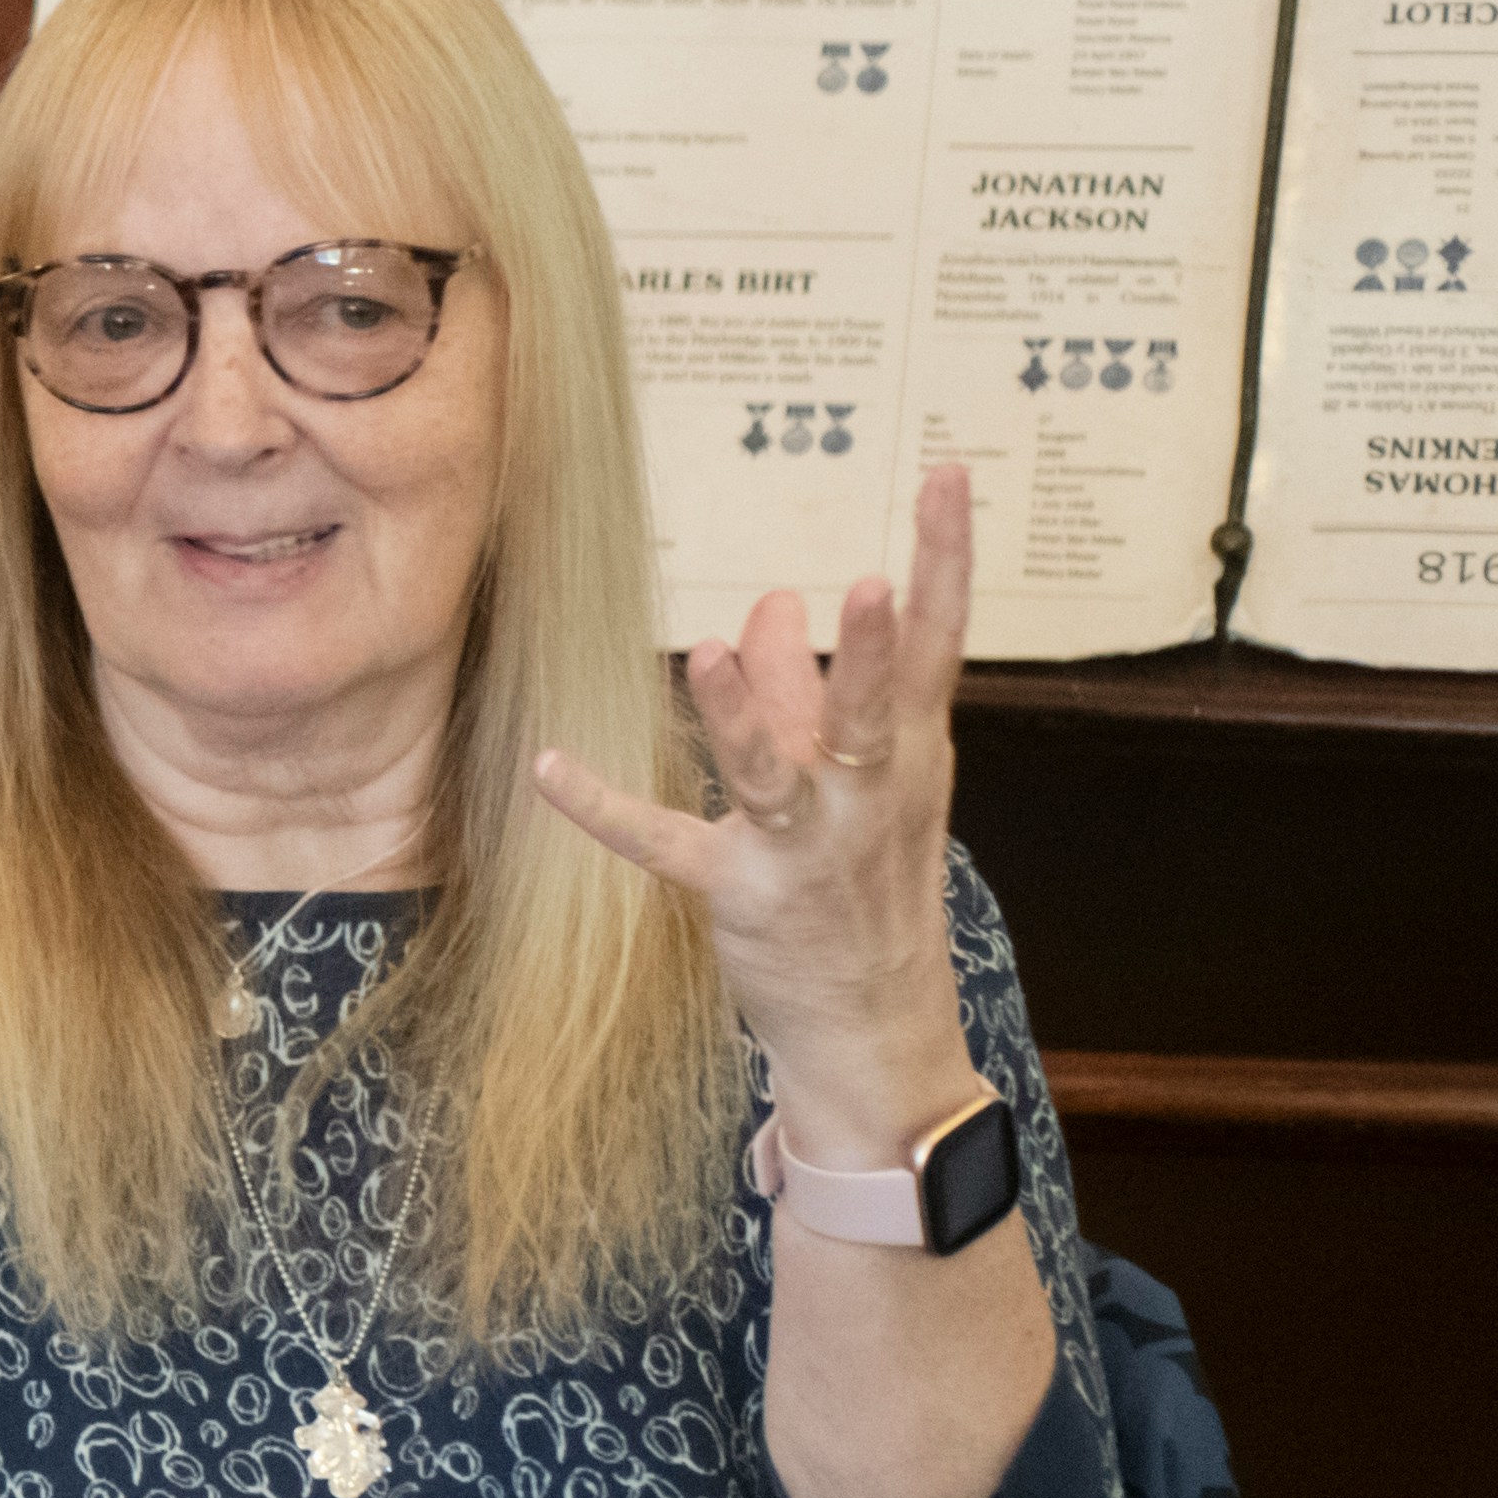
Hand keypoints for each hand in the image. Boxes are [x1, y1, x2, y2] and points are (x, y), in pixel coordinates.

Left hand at [529, 451, 984, 1154]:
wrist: (876, 1023)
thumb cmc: (870, 880)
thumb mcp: (863, 780)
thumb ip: (807, 690)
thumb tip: (772, 602)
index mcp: (911, 757)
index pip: (943, 644)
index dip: (946, 559)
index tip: (946, 475)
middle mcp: (867, 797)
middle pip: (880, 711)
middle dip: (876, 653)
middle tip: (866, 584)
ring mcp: (802, 850)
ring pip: (774, 774)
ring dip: (744, 716)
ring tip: (714, 650)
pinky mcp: (735, 893)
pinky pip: (662, 843)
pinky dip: (604, 807)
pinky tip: (550, 769)